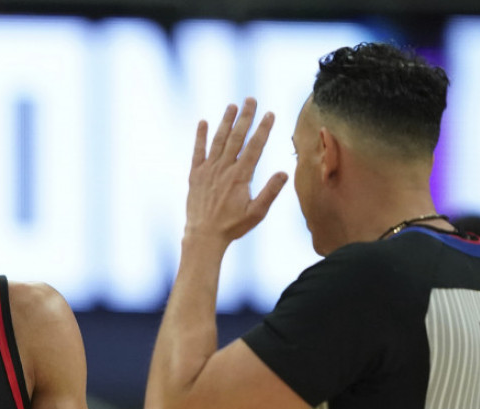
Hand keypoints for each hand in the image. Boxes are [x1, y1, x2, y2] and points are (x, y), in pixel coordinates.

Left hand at [183, 97, 287, 253]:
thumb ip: (270, 192)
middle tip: (251, 100)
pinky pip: (197, 152)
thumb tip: (284, 173)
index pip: (254, 147)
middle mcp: (223, 169)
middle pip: (236, 137)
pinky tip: (204, 123)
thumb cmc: (232, 227)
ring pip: (218, 141)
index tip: (270, 114)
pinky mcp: (195, 175)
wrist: (203, 236)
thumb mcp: (256, 213)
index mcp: (240, 177)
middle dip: (245, 117)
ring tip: (232, 106)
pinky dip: (200, 137)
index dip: (263, 129)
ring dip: (225, 121)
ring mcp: (208, 171)